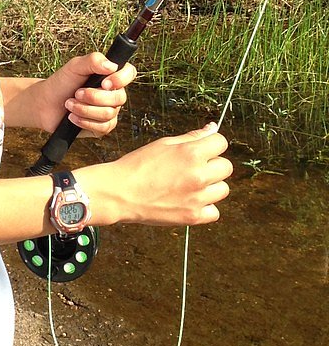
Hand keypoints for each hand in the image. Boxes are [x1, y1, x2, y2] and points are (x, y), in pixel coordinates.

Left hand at [38, 51, 136, 135]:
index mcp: (110, 76)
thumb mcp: (74, 66)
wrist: (45, 103)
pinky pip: (102, 127)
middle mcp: (113, 94)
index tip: (104, 82)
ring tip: (69, 104)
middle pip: (119, 98)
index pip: (129, 73)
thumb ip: (93, 60)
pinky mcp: (101, 127)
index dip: (122, 79)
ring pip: (108, 114)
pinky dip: (84, 121)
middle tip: (76, 93)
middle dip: (94, 97)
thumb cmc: (61, 83)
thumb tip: (112, 66)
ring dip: (85, 109)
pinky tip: (72, 117)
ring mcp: (109, 111)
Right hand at [102, 122, 232, 225]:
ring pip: (223, 189)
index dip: (211, 144)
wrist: (119, 192)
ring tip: (190, 185)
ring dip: (211, 186)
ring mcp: (197, 198)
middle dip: (213, 165)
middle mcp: (198, 175)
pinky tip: (189, 201)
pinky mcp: (193, 216)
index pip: (221, 143)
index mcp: (191, 153)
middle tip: (193, 168)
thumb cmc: (138, 165)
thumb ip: (191, 137)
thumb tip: (212, 128)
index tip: (202, 150)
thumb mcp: (163, 144)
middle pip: (226, 167)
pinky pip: (214, 212)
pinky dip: (205, 207)